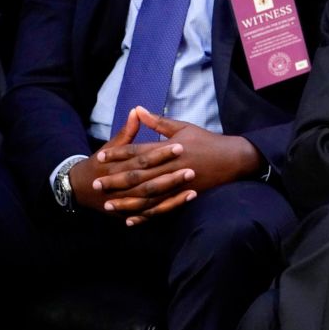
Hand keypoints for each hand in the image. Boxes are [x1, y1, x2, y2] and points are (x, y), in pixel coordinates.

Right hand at [69, 107, 189, 214]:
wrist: (79, 188)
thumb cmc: (100, 164)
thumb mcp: (110, 147)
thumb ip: (126, 132)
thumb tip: (137, 110)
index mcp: (116, 166)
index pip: (141, 158)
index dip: (160, 153)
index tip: (180, 146)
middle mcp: (120, 186)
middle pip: (147, 181)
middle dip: (170, 175)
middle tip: (192, 168)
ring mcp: (126, 202)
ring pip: (151, 198)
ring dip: (173, 192)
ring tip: (193, 183)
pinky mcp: (131, 212)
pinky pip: (153, 212)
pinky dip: (170, 206)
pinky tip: (189, 197)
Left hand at [91, 107, 261, 224]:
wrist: (232, 158)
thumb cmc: (206, 140)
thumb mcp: (183, 127)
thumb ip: (158, 121)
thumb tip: (138, 109)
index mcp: (169, 147)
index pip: (138, 151)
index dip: (119, 154)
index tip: (101, 157)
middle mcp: (171, 166)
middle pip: (138, 175)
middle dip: (116, 180)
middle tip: (96, 184)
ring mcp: (178, 183)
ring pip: (147, 195)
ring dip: (126, 201)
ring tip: (108, 205)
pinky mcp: (184, 196)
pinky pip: (161, 208)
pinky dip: (146, 215)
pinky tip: (132, 219)